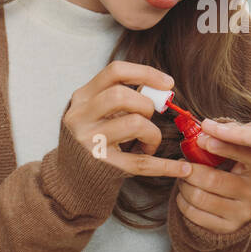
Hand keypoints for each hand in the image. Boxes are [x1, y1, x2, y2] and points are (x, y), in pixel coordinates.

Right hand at [62, 61, 192, 177]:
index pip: (115, 71)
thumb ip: (121, 98)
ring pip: (135, 124)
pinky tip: (182, 168)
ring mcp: (89, 142)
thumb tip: (160, 88)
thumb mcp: (96, 112)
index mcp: (82, 98)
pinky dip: (167, 166)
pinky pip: (142, 163)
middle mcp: (80, 117)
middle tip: (150, 118)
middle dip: (146, 105)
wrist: (68, 179)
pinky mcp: (103, 166)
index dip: (146, 73)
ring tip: (149, 144)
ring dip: (153, 134)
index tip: (168, 84)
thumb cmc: (92, 139)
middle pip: (122, 96)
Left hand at [176, 134, 250, 233]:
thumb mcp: (237, 154)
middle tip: (181, 165)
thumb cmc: (234, 171)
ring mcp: (243, 213)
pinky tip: (185, 196)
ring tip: (182, 180)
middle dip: (189, 170)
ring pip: (199, 197)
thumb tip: (206, 126)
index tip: (200, 139)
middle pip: (212, 179)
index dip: (220, 145)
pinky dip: (182, 202)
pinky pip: (194, 214)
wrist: (242, 208)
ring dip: (183, 186)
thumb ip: (225, 138)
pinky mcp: (229, 229)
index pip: (243, 153)